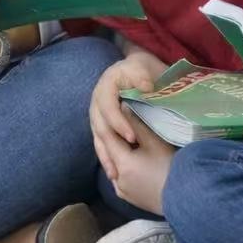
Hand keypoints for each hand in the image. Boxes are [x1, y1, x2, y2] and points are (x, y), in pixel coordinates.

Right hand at [89, 53, 164, 180]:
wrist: (138, 69)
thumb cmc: (142, 69)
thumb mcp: (142, 67)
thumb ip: (142, 75)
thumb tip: (145, 87)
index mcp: (105, 87)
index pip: (107, 107)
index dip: (117, 123)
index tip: (132, 138)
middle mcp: (97, 101)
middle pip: (99, 125)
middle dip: (110, 146)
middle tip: (123, 164)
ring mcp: (98, 114)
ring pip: (98, 137)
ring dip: (105, 156)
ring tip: (115, 175)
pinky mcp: (102, 125)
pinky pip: (101, 142)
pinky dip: (106, 157)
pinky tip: (113, 173)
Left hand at [107, 108, 176, 215]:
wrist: (187, 197)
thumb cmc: (173, 167)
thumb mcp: (155, 143)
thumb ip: (136, 125)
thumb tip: (122, 108)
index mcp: (121, 164)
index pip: (108, 138)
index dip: (110, 123)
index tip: (114, 112)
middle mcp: (117, 179)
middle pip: (110, 153)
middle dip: (114, 139)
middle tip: (121, 126)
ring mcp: (122, 191)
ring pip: (114, 166)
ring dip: (117, 154)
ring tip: (129, 144)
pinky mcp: (128, 198)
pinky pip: (120, 179)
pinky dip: (122, 168)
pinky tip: (133, 162)